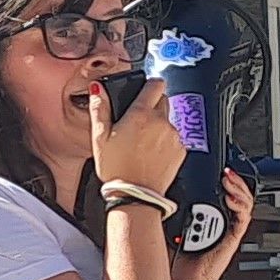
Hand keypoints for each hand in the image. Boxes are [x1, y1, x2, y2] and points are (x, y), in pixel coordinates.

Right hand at [92, 80, 189, 196]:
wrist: (136, 196)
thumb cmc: (117, 169)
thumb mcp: (100, 137)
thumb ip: (100, 108)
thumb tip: (98, 89)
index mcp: (141, 114)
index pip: (155, 84)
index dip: (149, 84)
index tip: (145, 88)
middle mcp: (161, 122)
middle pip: (163, 100)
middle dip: (152, 105)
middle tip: (137, 121)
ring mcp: (174, 137)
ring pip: (168, 120)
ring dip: (158, 125)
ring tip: (142, 142)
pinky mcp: (181, 151)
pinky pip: (175, 138)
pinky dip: (165, 141)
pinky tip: (152, 153)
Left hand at [173, 169, 254, 279]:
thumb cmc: (178, 259)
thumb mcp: (172, 225)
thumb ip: (171, 209)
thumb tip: (158, 191)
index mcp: (210, 218)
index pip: (225, 194)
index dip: (226, 180)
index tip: (217, 169)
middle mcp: (222, 223)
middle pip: (239, 196)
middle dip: (235, 180)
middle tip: (226, 172)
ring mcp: (229, 230)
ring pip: (245, 205)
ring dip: (239, 190)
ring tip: (229, 181)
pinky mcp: (233, 239)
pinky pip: (242, 220)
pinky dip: (239, 207)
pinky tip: (230, 199)